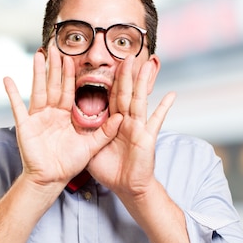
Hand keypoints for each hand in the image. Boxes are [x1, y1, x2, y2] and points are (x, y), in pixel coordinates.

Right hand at [3, 48, 121, 188]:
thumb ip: (106, 132)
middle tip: (55, 47)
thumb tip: (123, 117)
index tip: (73, 57)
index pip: (70, 90)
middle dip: (55, 67)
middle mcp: (52, 113)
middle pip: (54, 85)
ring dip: (37, 72)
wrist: (51, 180)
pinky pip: (17, 106)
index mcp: (67, 116)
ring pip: (38, 90)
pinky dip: (12, 93)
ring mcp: (37, 118)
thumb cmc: (69, 165)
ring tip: (38, 54)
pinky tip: (7, 79)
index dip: (71, 74)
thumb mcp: (91, 147)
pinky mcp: (25, 125)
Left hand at [87, 55, 174, 196]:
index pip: (109, 97)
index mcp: (111, 122)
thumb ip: (86, 133)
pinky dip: (164, 108)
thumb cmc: (109, 170)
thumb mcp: (90, 149)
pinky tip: (171, 95)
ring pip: (139, 100)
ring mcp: (138, 127)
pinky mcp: (147, 137)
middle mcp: (125, 121)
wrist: (126, 187)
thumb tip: (71, 120)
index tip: (106, 63)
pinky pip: (157, 120)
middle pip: (125, 93)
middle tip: (127, 55)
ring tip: (147, 64)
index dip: (108, 81)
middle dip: (126, 74)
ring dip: (144, 82)